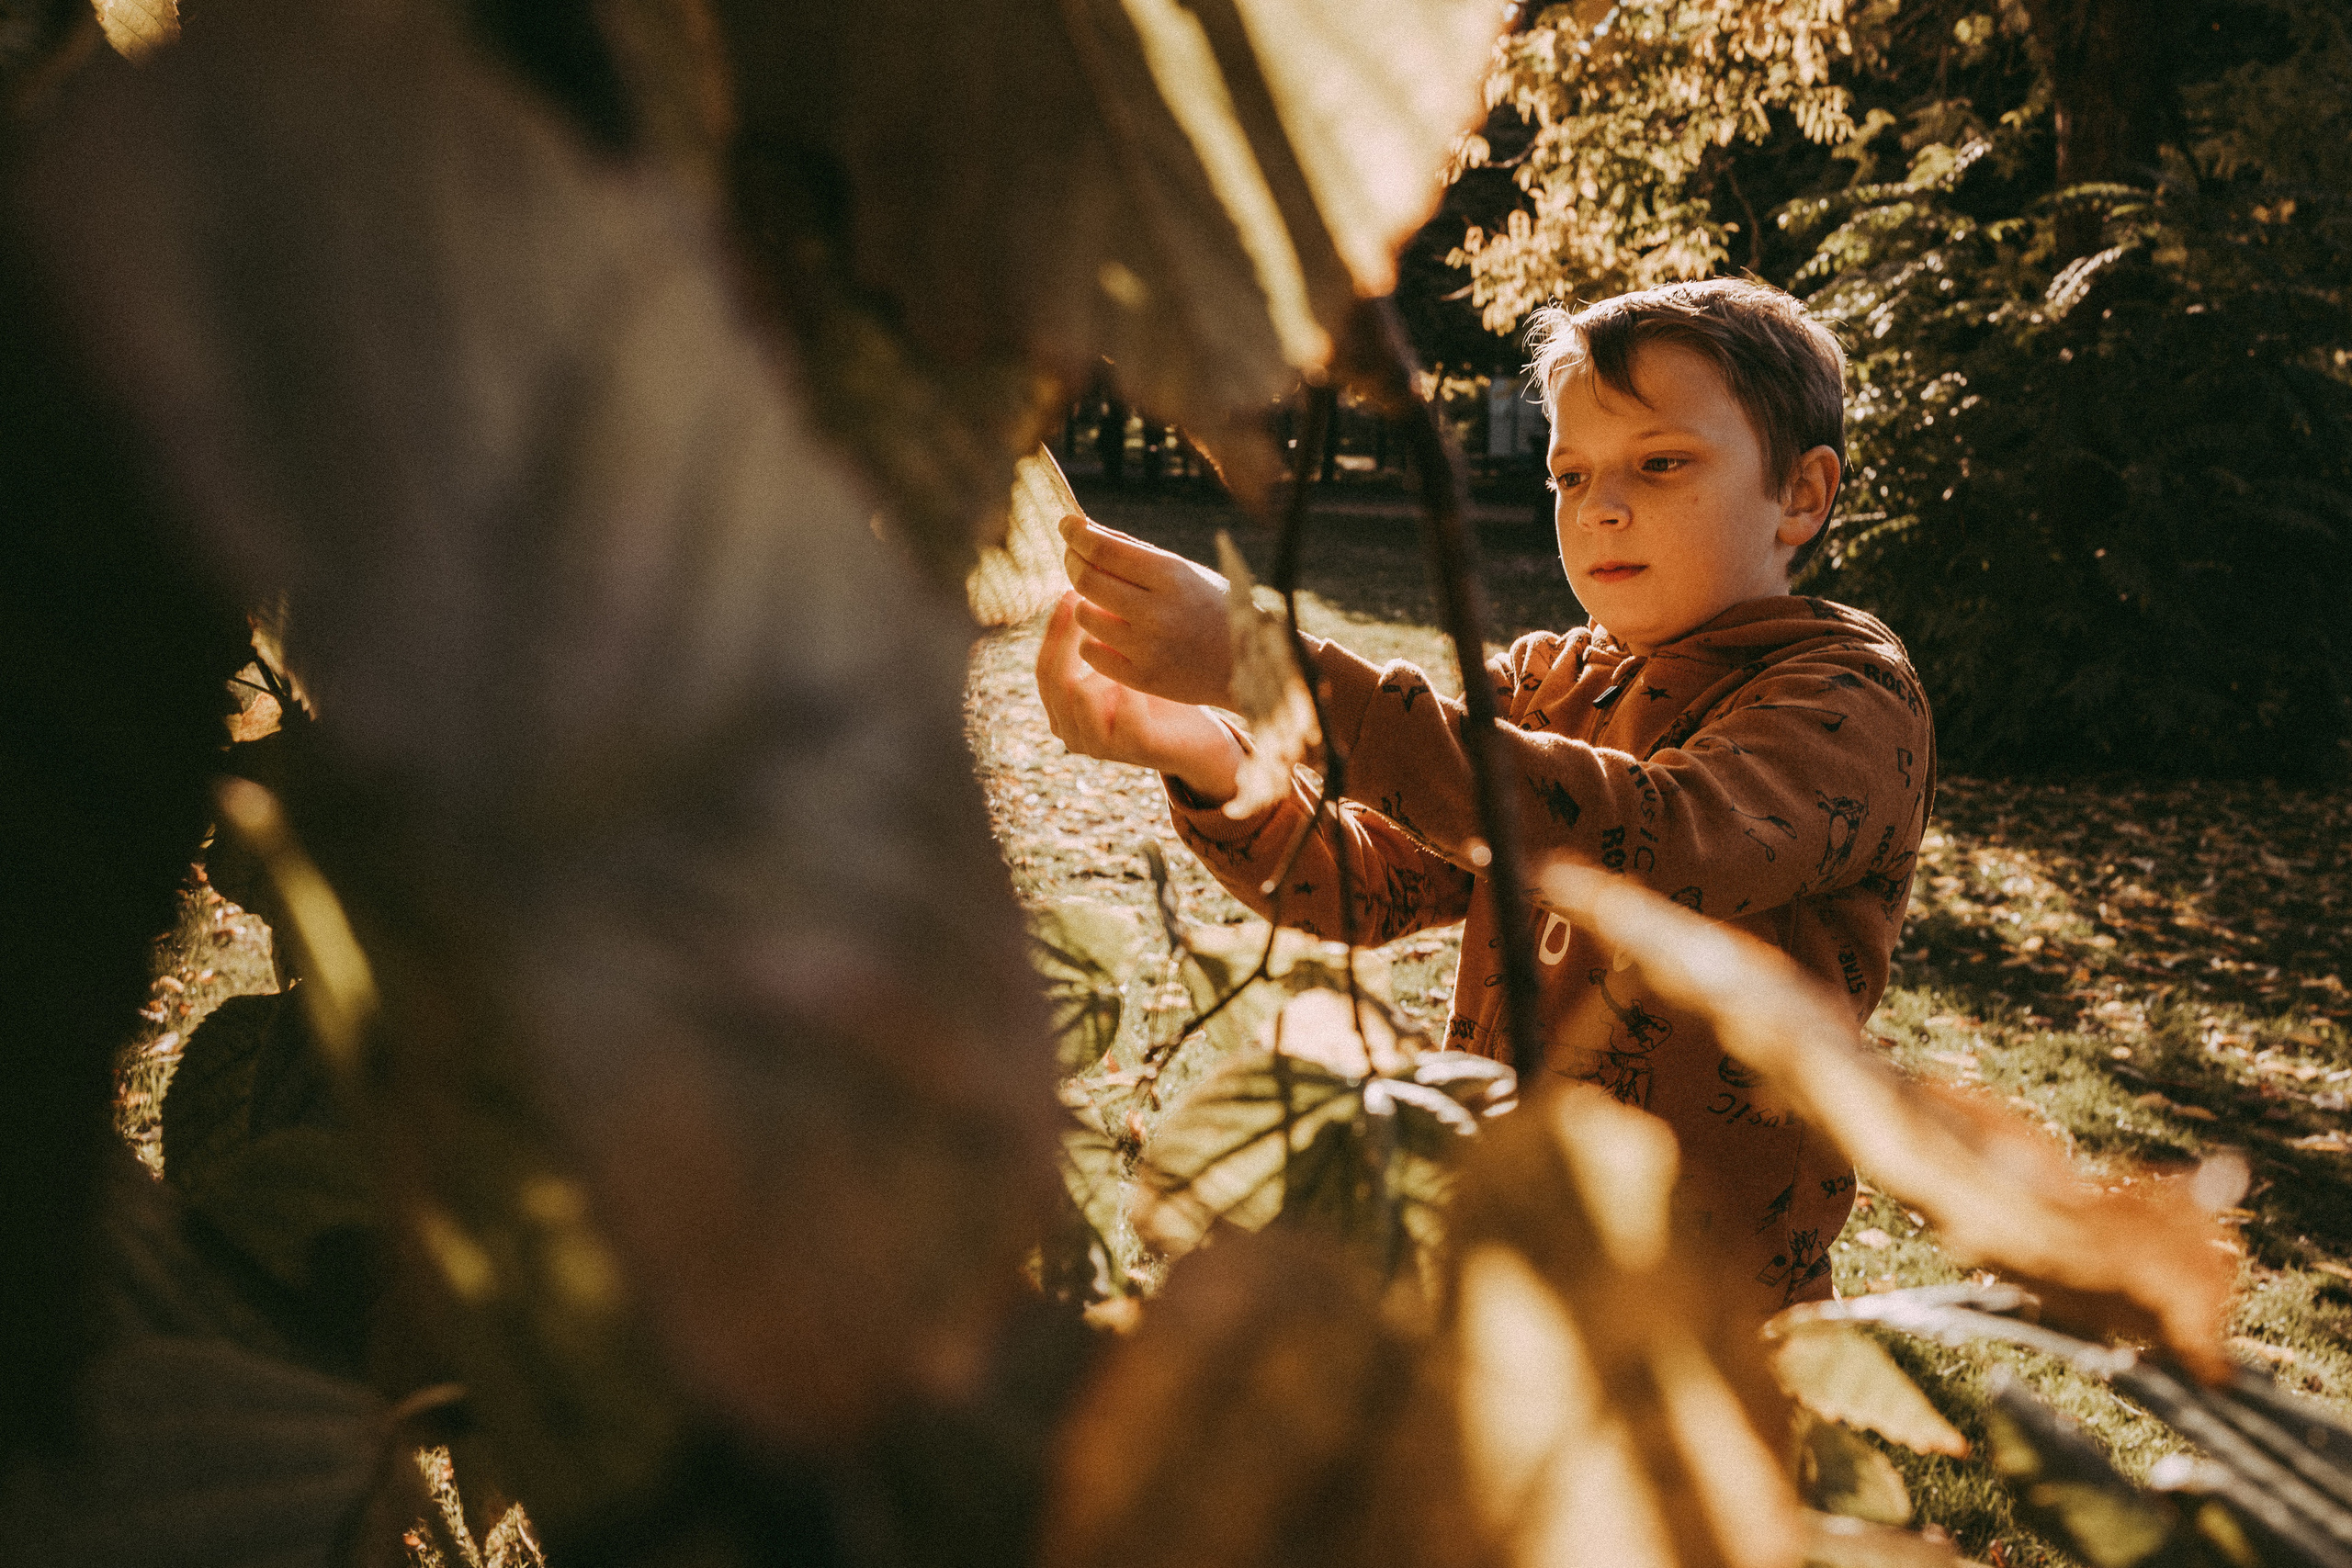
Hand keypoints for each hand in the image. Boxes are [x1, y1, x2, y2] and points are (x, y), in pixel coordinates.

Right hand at [1036, 592, 1241, 804]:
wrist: (1200, 736)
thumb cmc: (1159, 692)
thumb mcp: (1122, 661)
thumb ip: (1096, 636)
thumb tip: (1076, 579)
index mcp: (1063, 711)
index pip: (1044, 666)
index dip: (1054, 630)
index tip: (1070, 591)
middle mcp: (1072, 731)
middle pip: (1053, 679)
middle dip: (1068, 636)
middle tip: (1087, 602)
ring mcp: (1100, 744)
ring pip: (1080, 692)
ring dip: (1106, 664)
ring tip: (1127, 641)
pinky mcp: (1134, 748)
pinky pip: (1123, 709)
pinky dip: (1135, 687)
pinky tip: (1153, 672)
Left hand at [1060, 514, 1233, 707]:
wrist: (1248, 664)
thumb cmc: (1211, 607)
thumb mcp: (1184, 571)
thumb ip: (1135, 551)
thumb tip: (1082, 529)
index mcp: (1172, 576)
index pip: (1104, 549)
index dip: (1076, 534)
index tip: (1066, 525)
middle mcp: (1159, 611)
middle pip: (1086, 580)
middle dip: (1073, 563)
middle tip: (1074, 558)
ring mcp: (1150, 649)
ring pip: (1085, 616)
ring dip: (1086, 604)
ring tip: (1102, 602)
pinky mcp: (1143, 679)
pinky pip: (1091, 652)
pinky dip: (1092, 639)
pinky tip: (1108, 634)